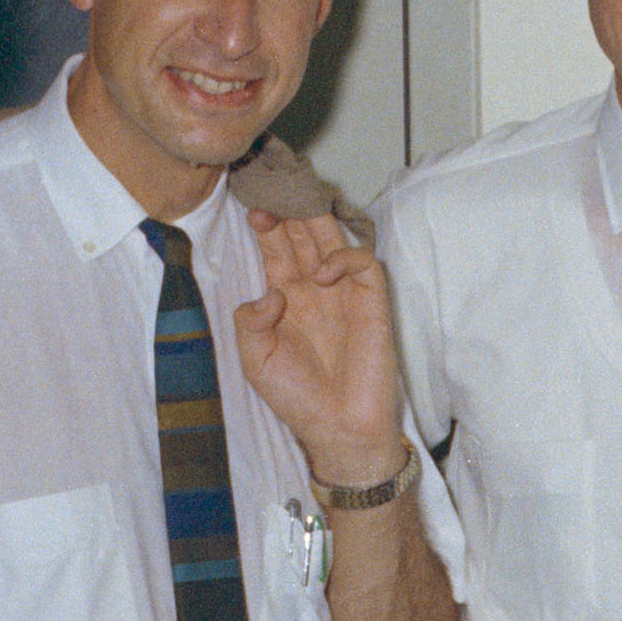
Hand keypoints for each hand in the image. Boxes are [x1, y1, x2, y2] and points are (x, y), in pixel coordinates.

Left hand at [235, 211, 411, 490]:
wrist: (339, 430)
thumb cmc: (297, 399)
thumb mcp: (255, 361)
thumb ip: (249, 322)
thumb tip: (272, 292)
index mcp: (284, 296)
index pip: (275, 244)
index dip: (265, 222)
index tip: (250, 206)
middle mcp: (313, 287)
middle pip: (302, 231)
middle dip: (287, 207)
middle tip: (271, 190)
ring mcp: (343, 292)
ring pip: (331, 236)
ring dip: (314, 216)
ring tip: (295, 206)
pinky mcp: (372, 303)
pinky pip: (362, 263)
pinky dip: (343, 258)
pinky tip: (323, 274)